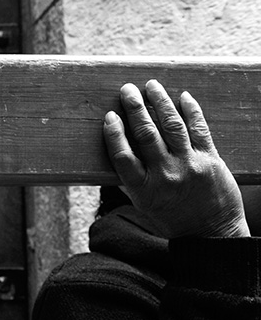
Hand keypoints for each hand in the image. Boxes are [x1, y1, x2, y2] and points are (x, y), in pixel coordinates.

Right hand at [104, 79, 248, 238]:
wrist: (210, 233)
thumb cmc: (172, 218)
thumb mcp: (144, 204)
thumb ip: (131, 180)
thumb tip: (116, 152)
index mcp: (143, 189)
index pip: (123, 155)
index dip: (114, 133)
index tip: (109, 115)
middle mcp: (165, 175)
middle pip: (146, 135)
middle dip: (135, 109)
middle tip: (127, 90)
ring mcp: (189, 166)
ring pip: (172, 127)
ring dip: (160, 102)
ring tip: (151, 86)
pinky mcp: (210, 160)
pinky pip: (199, 130)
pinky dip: (190, 111)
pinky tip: (182, 97)